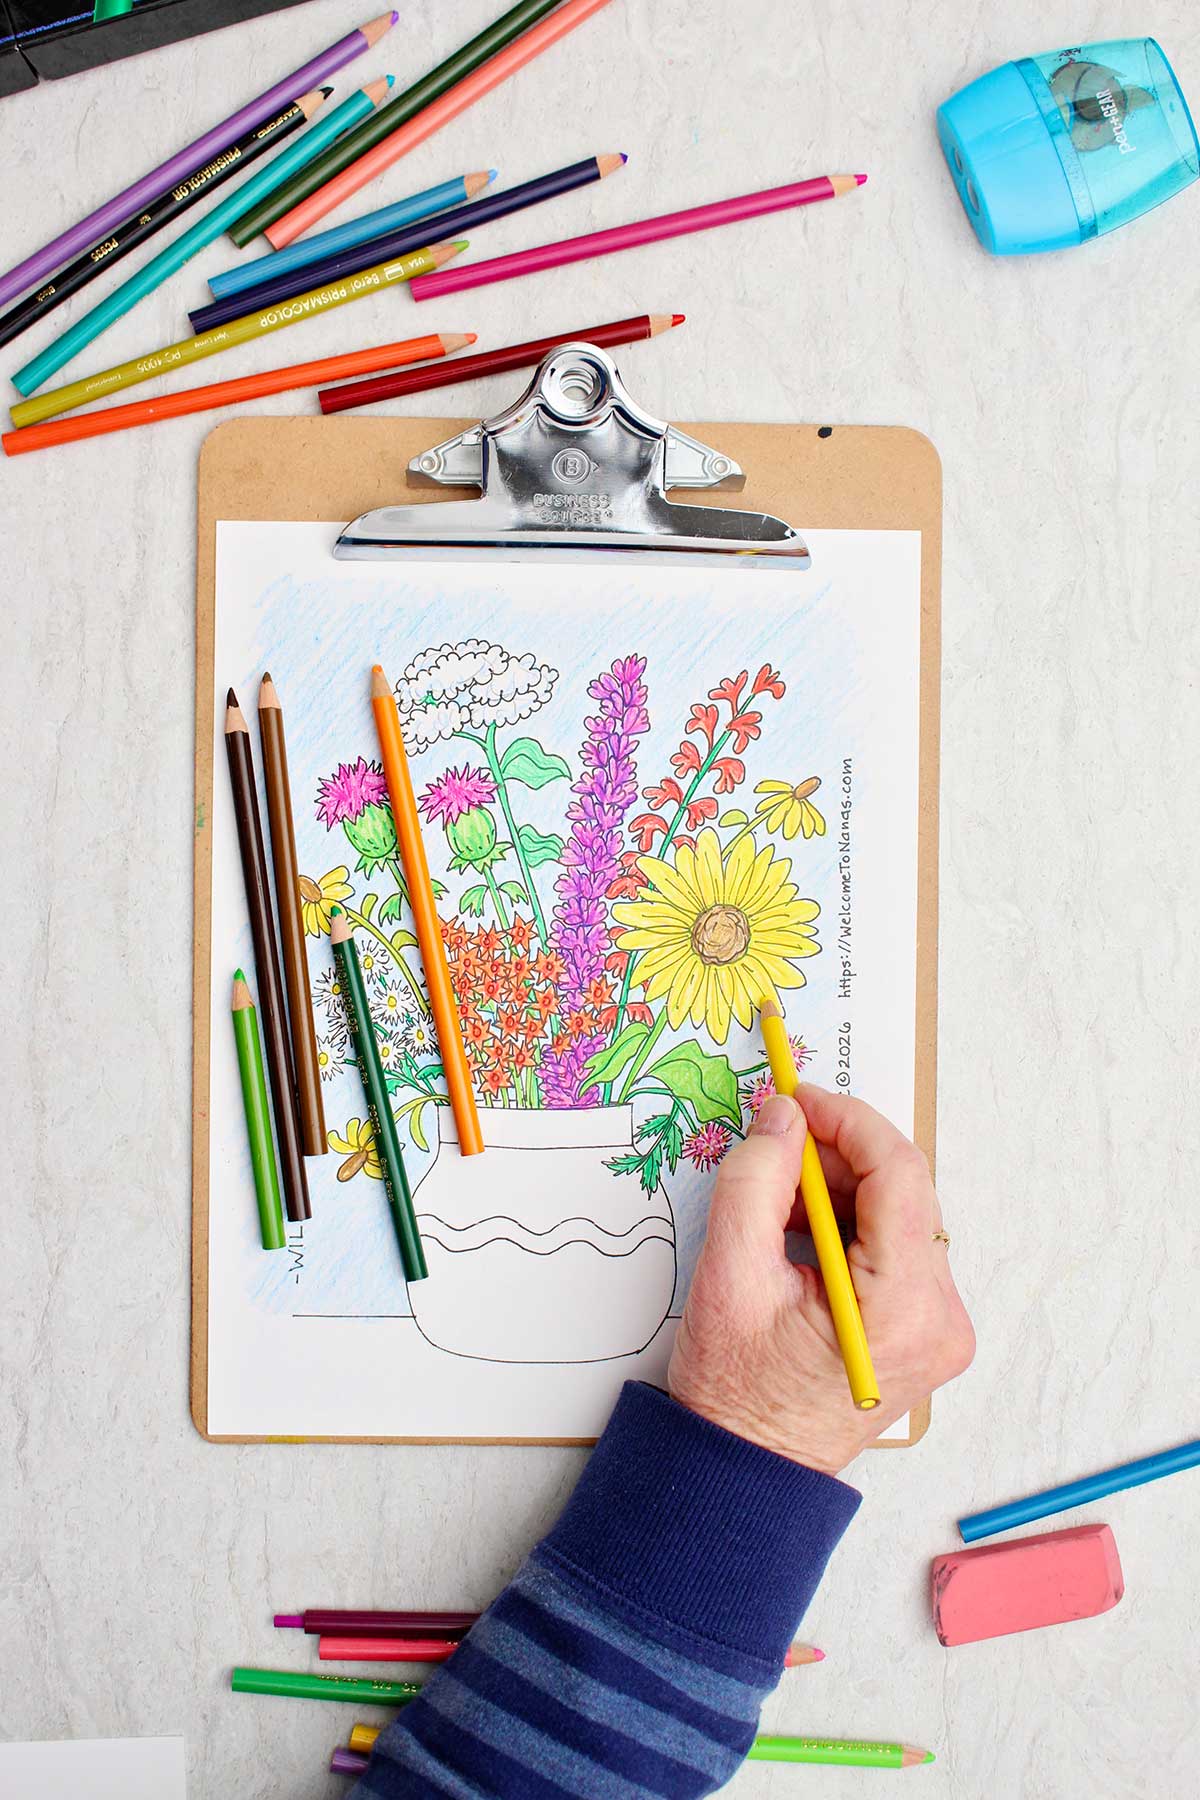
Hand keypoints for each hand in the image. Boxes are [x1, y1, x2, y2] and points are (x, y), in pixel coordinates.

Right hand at [668, 1085, 974, 1475]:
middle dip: (839, 1155)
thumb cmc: (735, 1394)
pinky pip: (894, 1247)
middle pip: (904, 1192)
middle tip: (777, 1139)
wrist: (745, 1473)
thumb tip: (784, 1115)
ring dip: (840, 1189)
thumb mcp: (730, 1276)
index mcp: (903, 1308)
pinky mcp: (924, 1329)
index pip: (899, 1175)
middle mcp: (941, 1317)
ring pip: (898, 1215)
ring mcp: (939, 1326)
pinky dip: (848, 1223)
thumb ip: (756, 1182)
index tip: (798, 1098)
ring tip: (776, 1196)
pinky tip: (797, 1231)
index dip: (848, 1121)